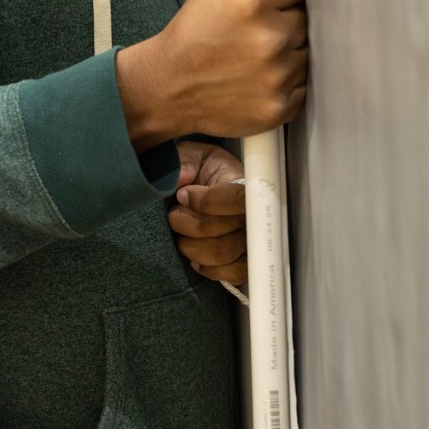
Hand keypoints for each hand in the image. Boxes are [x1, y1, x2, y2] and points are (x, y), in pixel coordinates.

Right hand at [116, 0, 307, 144]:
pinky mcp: (280, 107)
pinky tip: (259, 74)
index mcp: (252, 1)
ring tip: (255, 51)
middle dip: (284, 18)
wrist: (169, 85)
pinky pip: (303, 84)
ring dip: (288, 49)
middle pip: (305, 15)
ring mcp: (277, 76)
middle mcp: (269, 38)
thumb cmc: (192, 32)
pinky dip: (287, 79)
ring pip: (307, 51)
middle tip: (256, 26)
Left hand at [168, 141, 247, 283]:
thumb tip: (182, 178)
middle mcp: (253, 216)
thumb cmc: (201, 170)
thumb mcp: (191, 154)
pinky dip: (206, 267)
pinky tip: (195, 254)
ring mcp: (251, 242)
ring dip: (191, 245)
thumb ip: (185, 160)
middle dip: (189, 224)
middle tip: (175, 213)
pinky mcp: (244, 262)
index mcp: (244, 184)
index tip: (182, 195)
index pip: (238, 199)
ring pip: (222, 254)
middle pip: (225, 231)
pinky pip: (230, 274)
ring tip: (181, 231)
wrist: (203, 188)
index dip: (206, 201)